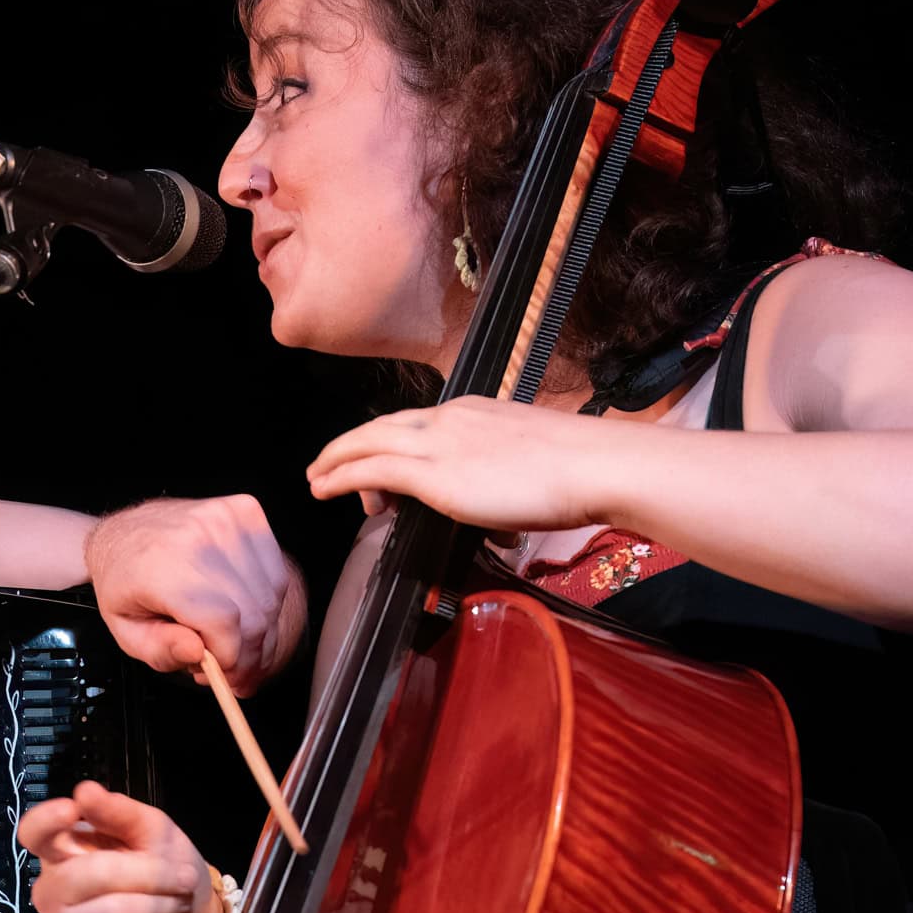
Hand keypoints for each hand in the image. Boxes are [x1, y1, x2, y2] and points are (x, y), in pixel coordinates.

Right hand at [18, 781, 226, 912]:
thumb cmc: (169, 871)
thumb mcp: (155, 832)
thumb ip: (121, 812)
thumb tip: (84, 790)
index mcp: (65, 852)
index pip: (33, 834)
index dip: (45, 821)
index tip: (73, 811)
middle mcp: (53, 892)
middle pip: (78, 876)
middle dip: (143, 875)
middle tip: (179, 879)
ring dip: (151, 907)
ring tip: (172, 907)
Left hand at [86, 495, 304, 694]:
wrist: (125, 533)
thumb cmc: (125, 584)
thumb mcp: (126, 631)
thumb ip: (161, 650)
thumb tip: (200, 654)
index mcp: (161, 565)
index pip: (223, 622)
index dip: (230, 658)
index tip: (221, 673)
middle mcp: (198, 535)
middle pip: (254, 613)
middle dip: (248, 653)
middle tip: (230, 667)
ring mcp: (226, 518)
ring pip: (272, 595)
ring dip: (259, 628)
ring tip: (231, 637)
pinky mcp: (246, 511)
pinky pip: (276, 572)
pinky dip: (266, 598)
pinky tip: (241, 606)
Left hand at [306, 396, 617, 531]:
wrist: (594, 465)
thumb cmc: (580, 468)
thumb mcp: (532, 457)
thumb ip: (505, 472)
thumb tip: (499, 500)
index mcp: (472, 412)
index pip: (415, 422)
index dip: (386, 442)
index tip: (377, 463)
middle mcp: (449, 419)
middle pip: (382, 427)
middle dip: (349, 447)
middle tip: (326, 467)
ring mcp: (440, 444)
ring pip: (368, 444)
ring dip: (336, 461)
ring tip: (317, 479)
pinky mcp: (435, 475)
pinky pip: (372, 470)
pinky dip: (342, 476)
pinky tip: (325, 488)